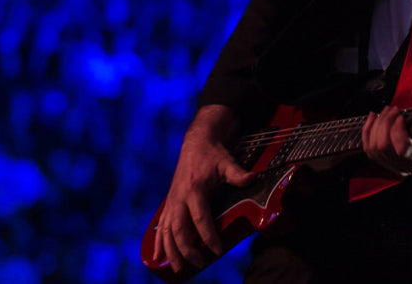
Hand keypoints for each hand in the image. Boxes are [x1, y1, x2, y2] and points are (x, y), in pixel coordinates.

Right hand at [153, 105, 255, 272]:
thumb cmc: (214, 155)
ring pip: (166, 230)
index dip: (208, 236)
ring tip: (179, 269)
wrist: (196, 143)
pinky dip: (158, 242)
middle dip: (188, 249)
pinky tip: (157, 257)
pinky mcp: (169, 202)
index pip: (200, 218)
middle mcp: (180, 197)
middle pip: (179, 228)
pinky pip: (161, 225)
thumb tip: (254, 178)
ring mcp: (172, 201)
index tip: (217, 250)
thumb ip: (239, 174)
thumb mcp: (227, 163)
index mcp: (194, 189)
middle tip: (200, 263)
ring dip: (171, 251)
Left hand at [362, 87, 411, 176]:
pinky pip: (369, 149)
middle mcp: (410, 165)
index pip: (403, 149)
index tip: (401, 116)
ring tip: (387, 111)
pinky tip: (374, 117)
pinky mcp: (386, 163)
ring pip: (374, 148)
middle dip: (385, 122)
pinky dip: (368, 131)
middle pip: (384, 146)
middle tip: (394, 109)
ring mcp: (396, 166)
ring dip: (377, 125)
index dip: (397, 130)